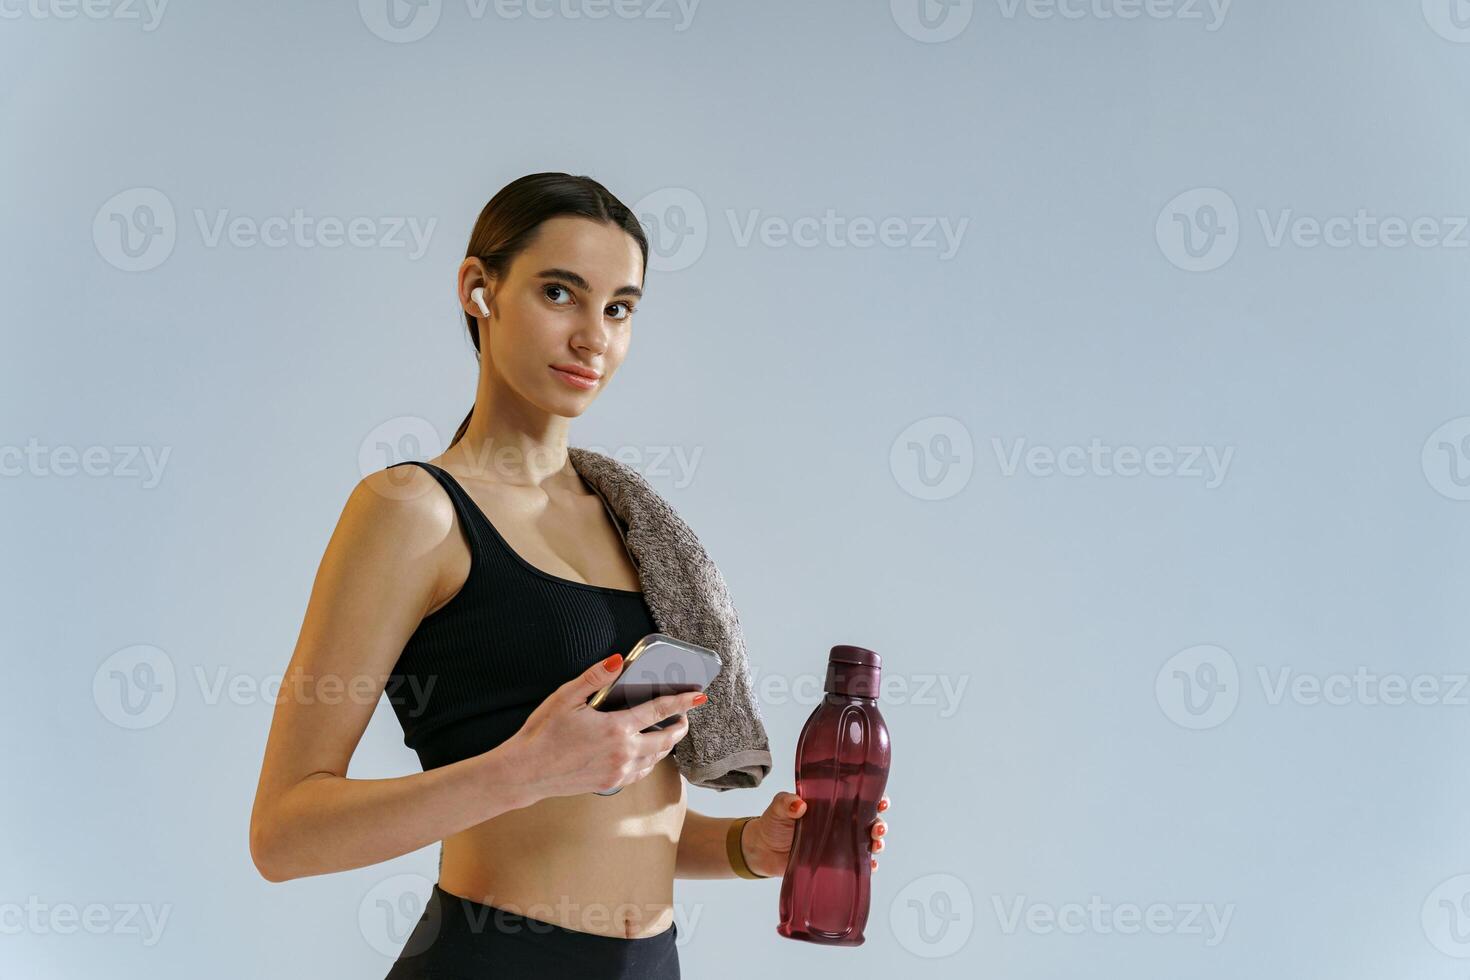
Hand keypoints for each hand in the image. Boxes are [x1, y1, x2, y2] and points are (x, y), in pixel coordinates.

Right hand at [501, 652, 708, 801]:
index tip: (699, 695)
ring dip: (667, 744)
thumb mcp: (565, 698)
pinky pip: (641, 772)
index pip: (658, 711)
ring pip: (656, 758)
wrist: (525, 772)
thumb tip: (617, 661)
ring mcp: (617, 771)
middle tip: (685, 715)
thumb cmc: (542, 733)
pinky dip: (651, 761)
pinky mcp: (610, 783)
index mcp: (615, 729)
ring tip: (670, 732)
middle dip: (680, 726)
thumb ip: (595, 678)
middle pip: (666, 740)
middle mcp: (623, 753)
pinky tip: (647, 753)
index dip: (681, 701)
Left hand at [743, 791, 890, 877]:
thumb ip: (786, 802)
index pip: (858, 799)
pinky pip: (856, 865)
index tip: (881, 801)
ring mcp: (838, 844)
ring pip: (866, 843)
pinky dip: (867, 866)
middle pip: (868, 822)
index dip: (874, 799)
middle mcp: (839, 824)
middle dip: (879, 824)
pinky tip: (870, 866)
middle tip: (877, 828)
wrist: (762, 850)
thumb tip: (798, 804)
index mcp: (830, 805)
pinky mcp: (833, 863)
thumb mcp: (778, 807)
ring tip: (875, 845)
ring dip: (877, 844)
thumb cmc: (773, 823)